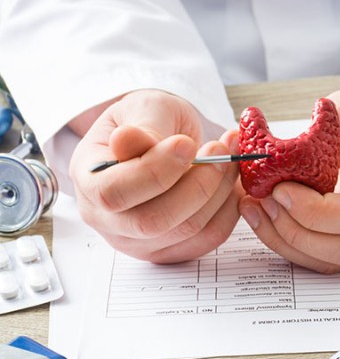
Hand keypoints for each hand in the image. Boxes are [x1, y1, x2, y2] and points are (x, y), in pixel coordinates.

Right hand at [68, 89, 241, 262]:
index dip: (155, 172)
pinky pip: (209, 238)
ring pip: (187, 230)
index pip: (114, 193)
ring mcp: (139, 242)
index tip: (186, 144)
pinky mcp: (172, 250)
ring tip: (230, 156)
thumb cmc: (148, 122)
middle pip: (153, 222)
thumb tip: (128, 141)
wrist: (164, 140)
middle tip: (220, 150)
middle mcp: (107, 220)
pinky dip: (229, 209)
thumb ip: (142, 126)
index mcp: (88, 180)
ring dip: (219, 192)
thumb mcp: (142, 108)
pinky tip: (231, 181)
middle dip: (197, 185)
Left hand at [239, 66, 339, 272]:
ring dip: (289, 243)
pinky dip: (293, 244)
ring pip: (336, 261)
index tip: (279, 190)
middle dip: (297, 233)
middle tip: (263, 202)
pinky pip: (327, 256)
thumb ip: (317, 140)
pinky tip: (269, 218)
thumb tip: (277, 168)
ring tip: (257, 210)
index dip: (315, 212)